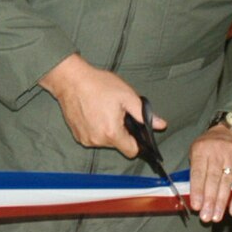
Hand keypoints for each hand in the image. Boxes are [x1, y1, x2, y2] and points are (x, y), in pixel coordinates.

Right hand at [39, 54, 157, 154]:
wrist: (71, 80)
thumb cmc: (98, 85)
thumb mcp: (126, 96)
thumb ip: (144, 114)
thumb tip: (161, 125)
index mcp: (112, 133)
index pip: (131, 151)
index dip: (136, 142)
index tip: (133, 129)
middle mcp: (97, 140)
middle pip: (118, 145)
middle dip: (121, 132)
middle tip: (117, 113)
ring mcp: (85, 139)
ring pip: (105, 142)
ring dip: (107, 131)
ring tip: (104, 111)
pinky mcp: (77, 135)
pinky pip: (93, 138)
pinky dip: (96, 129)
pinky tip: (94, 113)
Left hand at [187, 124, 231, 223]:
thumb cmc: (211, 146)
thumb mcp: (198, 150)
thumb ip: (196, 171)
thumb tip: (195, 198)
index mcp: (201, 150)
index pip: (198, 173)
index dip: (197, 190)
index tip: (196, 206)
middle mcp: (217, 152)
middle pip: (212, 180)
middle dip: (209, 200)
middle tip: (206, 217)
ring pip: (226, 183)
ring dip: (222, 202)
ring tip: (217, 217)